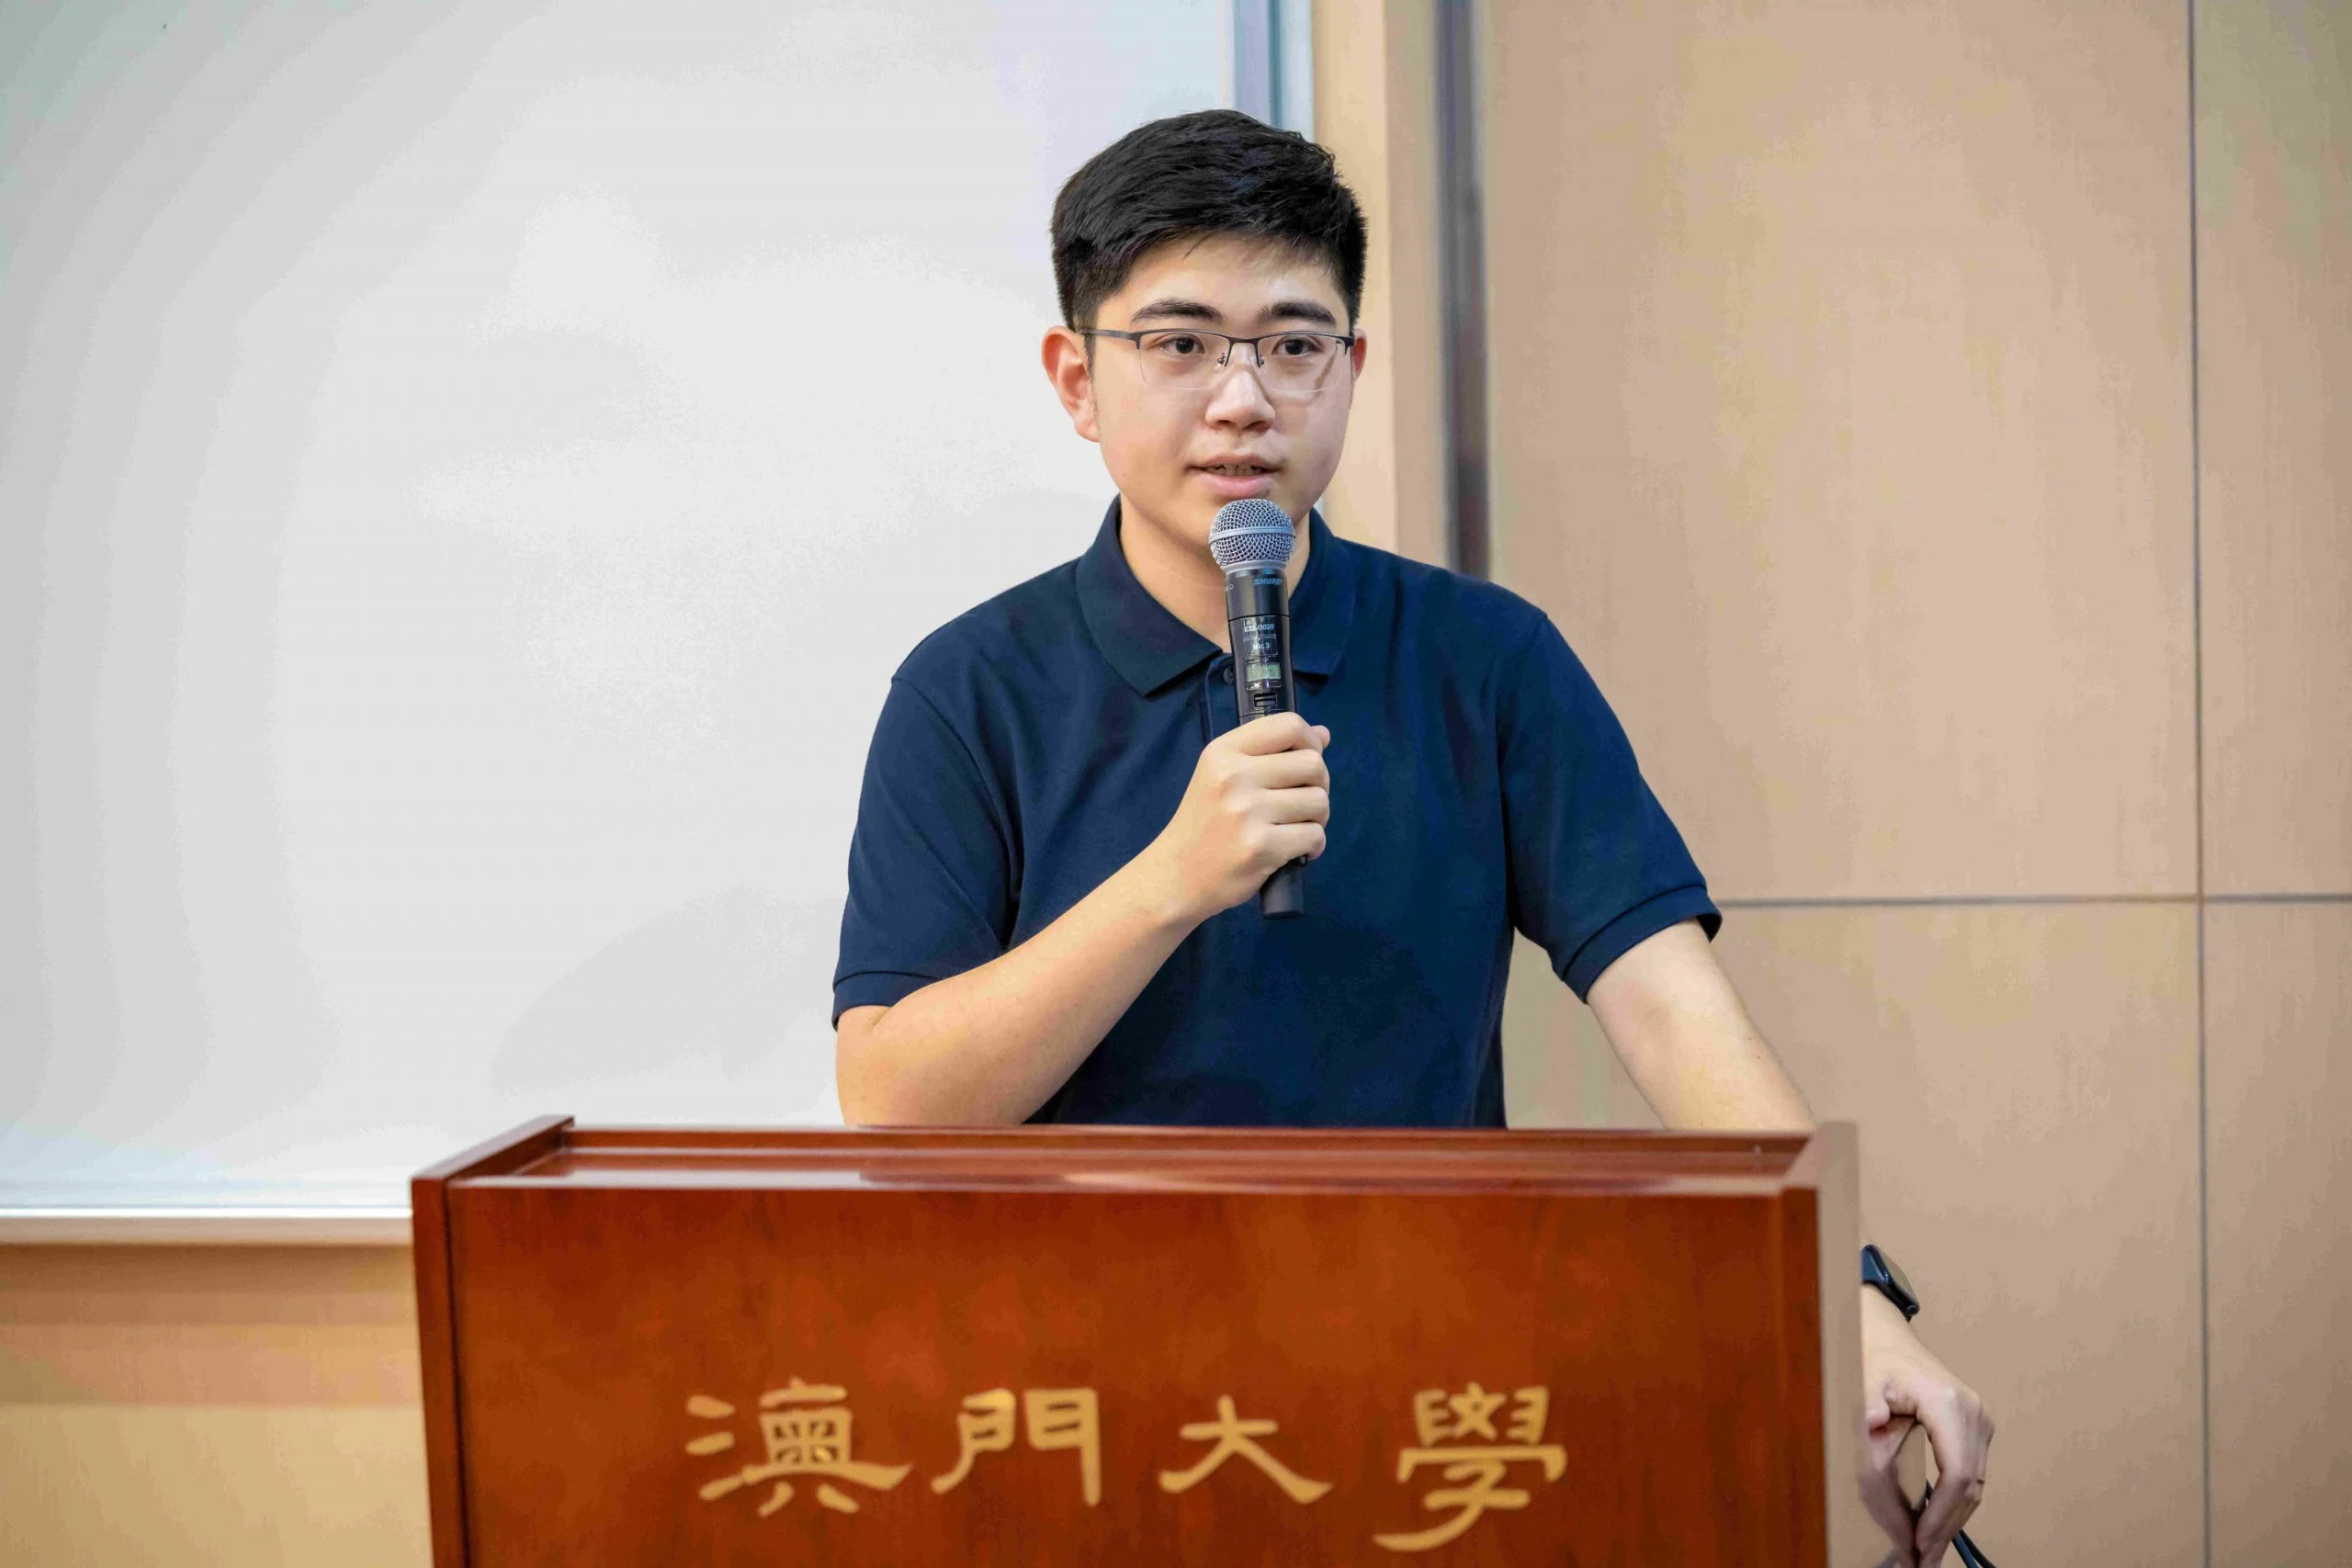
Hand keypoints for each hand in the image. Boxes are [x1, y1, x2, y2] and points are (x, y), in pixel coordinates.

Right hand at [1145, 711, 1329, 921]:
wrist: (1176, 876)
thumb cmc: (1203, 823)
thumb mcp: (1221, 775)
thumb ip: (1269, 752)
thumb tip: (1324, 734)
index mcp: (1223, 752)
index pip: (1289, 725)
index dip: (1311, 741)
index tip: (1307, 762)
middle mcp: (1234, 776)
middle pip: (1313, 764)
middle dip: (1319, 784)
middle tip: (1302, 803)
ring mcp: (1248, 812)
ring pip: (1318, 801)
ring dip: (1317, 817)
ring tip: (1296, 828)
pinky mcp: (1262, 847)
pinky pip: (1314, 835)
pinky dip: (1314, 844)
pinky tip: (1296, 850)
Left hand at [1857, 1287, 1993, 1565]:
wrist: (1886, 1338)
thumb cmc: (1873, 1359)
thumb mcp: (1863, 1381)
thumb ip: (1866, 1406)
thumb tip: (1872, 1422)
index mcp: (1949, 1404)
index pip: (1958, 1475)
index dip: (1940, 1515)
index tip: (1919, 1542)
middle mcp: (1973, 1414)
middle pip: (1970, 1488)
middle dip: (1946, 1528)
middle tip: (1923, 1560)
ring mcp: (1978, 1423)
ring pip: (1974, 1487)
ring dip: (1952, 1522)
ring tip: (1928, 1552)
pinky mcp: (1974, 1430)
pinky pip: (1970, 1476)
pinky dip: (1954, 1505)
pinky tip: (1935, 1525)